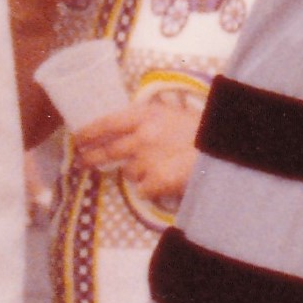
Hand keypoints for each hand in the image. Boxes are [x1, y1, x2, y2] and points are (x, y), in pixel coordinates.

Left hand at [73, 95, 202, 206]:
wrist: (224, 150)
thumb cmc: (202, 130)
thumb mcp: (174, 113)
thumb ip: (148, 120)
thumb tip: (123, 130)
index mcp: (147, 115)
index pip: (107, 123)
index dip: (89, 132)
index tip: (78, 139)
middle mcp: (142, 137)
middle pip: (107, 150)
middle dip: (91, 158)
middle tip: (82, 162)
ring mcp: (147, 161)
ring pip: (129, 172)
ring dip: (138, 172)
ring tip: (160, 166)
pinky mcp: (155, 182)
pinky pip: (143, 189)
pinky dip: (152, 187)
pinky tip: (167, 178)